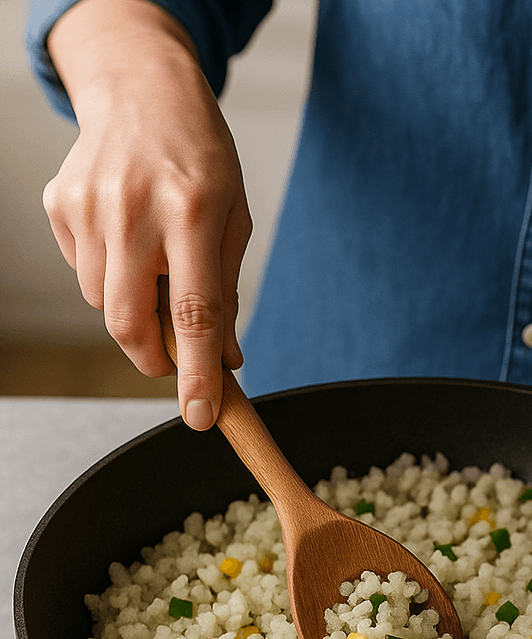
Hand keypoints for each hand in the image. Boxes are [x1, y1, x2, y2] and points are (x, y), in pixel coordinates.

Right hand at [41, 0, 250, 428]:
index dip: (197, 373)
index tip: (201, 416)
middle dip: (154, 359)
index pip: (194, 313)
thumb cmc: (200, 157)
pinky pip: (84, 274)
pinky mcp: (59, 206)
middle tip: (177, 359)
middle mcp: (133, 211)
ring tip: (156, 264)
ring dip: (135, 309)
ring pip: (105, 304)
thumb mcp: (235, 219)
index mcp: (192, 212)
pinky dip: (112, 278)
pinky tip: (129, 240)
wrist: (142, 90)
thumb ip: (228, 291)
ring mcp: (88, 208)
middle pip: (130, 324)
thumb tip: (226, 360)